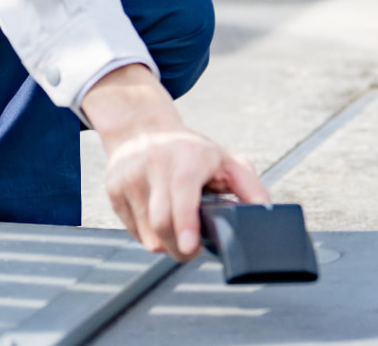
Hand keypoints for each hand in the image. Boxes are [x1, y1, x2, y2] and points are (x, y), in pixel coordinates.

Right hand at [84, 65, 269, 259]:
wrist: (141, 127)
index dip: (186, 223)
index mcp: (187, 155)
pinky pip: (133, 230)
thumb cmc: (191, 152)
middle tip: (190, 249)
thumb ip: (250, 188)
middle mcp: (155, 161)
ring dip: (165, 243)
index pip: (182, 192)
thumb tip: (265, 216)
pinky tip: (157, 217)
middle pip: (161, 222)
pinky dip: (148, 234)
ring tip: (176, 229)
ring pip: (147, 233)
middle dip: (178, 247)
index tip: (190, 247)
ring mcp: (130, 175)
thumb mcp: (226, 161)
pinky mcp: (113, 187)